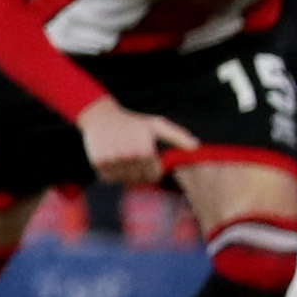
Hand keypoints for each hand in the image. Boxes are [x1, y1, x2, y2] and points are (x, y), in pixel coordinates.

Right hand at [77, 96, 200, 185]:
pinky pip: (108, 179)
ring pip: (123, 180)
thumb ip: (177, 136)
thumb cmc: (133, 122)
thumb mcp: (156, 125)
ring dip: (123, 172)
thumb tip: (197, 146)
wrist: (101, 116)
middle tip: (131, 156)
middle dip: (137, 171)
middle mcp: (130, 156)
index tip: (146, 159)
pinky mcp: (99, 162)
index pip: (154, 175)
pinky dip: (110, 173)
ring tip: (122, 156)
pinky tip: (111, 157)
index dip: (152, 169)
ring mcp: (113, 160)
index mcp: (146, 149)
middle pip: (138, 180)